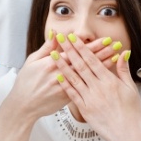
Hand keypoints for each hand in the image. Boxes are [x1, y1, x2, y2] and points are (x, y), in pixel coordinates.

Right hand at [5, 31, 119, 118]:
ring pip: (88, 75)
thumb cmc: (26, 83)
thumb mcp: (32, 61)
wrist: (23, 105)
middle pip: (87, 62)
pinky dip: (96, 81)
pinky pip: (85, 88)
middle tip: (117, 46)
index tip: (106, 40)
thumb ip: (46, 48)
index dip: (93, 46)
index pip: (78, 52)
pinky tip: (105, 77)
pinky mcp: (67, 98)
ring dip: (102, 65)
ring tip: (115, 58)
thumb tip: (55, 34)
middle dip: (103, 53)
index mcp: (53, 63)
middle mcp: (62, 74)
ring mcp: (66, 87)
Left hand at [51, 33, 140, 140]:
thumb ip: (124, 70)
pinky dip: (65, 85)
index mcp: (109, 81)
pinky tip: (58, 76)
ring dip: (63, 65)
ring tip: (54, 55)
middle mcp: (97, 87)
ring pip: (73, 78)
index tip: (74, 38)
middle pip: (81, 65)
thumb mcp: (131, 89)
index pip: (92, 60)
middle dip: (70, 50)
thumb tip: (123, 54)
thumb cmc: (131, 113)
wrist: (127, 135)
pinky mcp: (84, 109)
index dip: (82, 47)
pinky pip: (72, 94)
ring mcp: (90, 98)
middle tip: (61, 39)